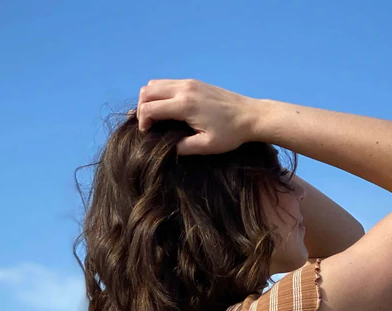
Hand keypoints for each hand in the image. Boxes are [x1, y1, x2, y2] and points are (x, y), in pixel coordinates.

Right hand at [136, 78, 257, 154]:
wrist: (251, 115)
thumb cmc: (231, 133)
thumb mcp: (207, 146)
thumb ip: (184, 147)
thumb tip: (167, 148)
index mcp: (185, 105)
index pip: (149, 108)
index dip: (142, 122)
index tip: (147, 134)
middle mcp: (183, 89)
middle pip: (147, 91)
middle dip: (140, 108)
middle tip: (147, 126)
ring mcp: (188, 83)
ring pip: (155, 84)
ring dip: (148, 99)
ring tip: (153, 117)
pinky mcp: (194, 82)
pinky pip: (167, 83)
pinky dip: (159, 94)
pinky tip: (166, 109)